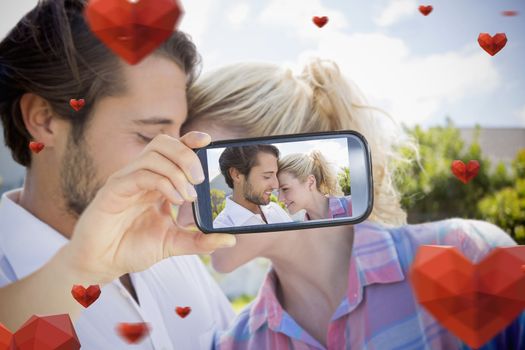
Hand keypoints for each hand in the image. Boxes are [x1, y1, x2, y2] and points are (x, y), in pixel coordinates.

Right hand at [63, 131, 235, 283]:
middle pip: (164, 143)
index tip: (208, 141)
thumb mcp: (174, 243)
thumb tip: (230, 239)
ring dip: (177, 171)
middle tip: (200, 179)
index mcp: (156, 181)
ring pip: (153, 155)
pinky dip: (163, 183)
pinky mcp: (114, 190)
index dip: (190, 140)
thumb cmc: (132, 248)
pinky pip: (140, 174)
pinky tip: (175, 200)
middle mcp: (141, 175)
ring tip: (188, 196)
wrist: (102, 264)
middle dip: (187, 155)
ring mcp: (126, 180)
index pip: (173, 149)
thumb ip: (200, 240)